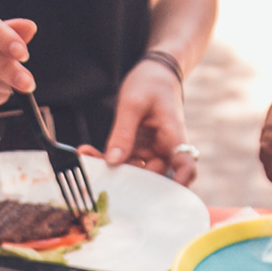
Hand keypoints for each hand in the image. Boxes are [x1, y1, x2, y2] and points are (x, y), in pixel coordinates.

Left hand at [85, 59, 196, 185]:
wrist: (154, 73)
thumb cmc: (150, 83)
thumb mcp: (133, 103)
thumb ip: (123, 133)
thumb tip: (113, 161)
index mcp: (174, 136)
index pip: (185, 166)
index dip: (179, 183)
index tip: (161, 197)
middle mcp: (166, 149)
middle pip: (152, 176)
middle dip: (125, 179)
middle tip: (98, 175)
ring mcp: (152, 151)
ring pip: (134, 170)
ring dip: (110, 169)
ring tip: (86, 157)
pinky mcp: (139, 149)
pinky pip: (123, 160)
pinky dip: (106, 158)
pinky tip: (88, 152)